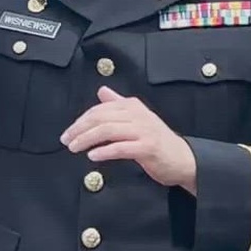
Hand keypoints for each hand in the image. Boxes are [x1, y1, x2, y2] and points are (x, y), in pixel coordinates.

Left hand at [60, 88, 196, 188]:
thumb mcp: (138, 118)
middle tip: (66, 140)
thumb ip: (119, 104)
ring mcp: (143, 131)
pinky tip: (93, 155)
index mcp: (133, 106)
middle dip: (79, 129)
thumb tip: (102, 91)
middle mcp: (138, 115)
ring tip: (74, 148)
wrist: (184, 159)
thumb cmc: (157, 141)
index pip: (100, 109)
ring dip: (87, 139)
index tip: (69, 132)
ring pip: (108, 131)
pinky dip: (104, 151)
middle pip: (101, 118)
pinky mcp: (148, 147)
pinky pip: (121, 148)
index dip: (81, 120)